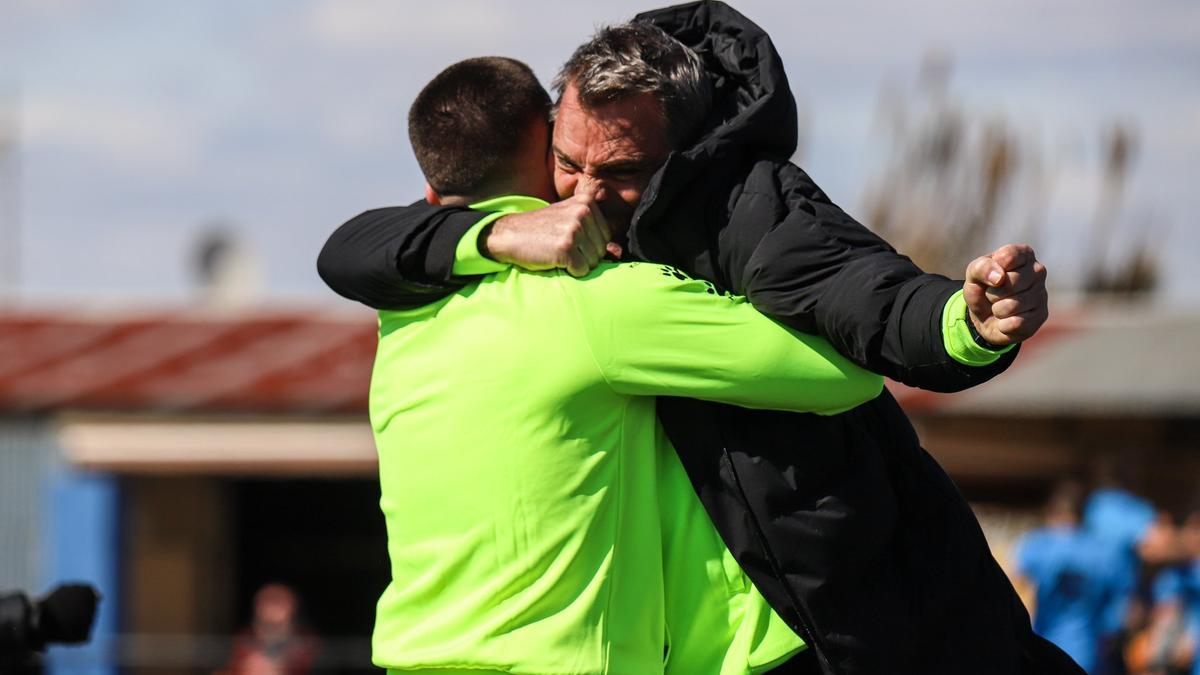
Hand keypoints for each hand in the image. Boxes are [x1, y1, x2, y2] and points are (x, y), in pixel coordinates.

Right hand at [482, 195, 611, 276]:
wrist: (509, 234)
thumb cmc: (541, 230)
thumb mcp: (568, 218)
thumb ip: (593, 230)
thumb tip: (618, 253)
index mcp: (586, 201)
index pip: (606, 236)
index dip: (589, 245)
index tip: (568, 239)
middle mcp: (583, 212)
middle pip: (602, 250)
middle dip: (585, 256)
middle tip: (562, 248)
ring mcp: (574, 229)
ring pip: (594, 262)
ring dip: (577, 264)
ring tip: (558, 253)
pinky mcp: (566, 248)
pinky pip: (582, 271)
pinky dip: (570, 272)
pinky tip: (555, 260)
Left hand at [963, 244, 1047, 346]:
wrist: (985, 317)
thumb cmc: (982, 289)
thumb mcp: (973, 274)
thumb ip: (981, 268)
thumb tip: (999, 277)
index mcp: (1023, 254)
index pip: (1007, 257)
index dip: (990, 270)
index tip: (989, 276)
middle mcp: (1038, 271)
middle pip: (1009, 283)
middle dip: (992, 293)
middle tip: (993, 295)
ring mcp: (1042, 294)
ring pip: (1011, 306)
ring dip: (997, 310)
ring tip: (1000, 307)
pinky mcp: (1041, 316)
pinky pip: (1016, 323)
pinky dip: (1003, 325)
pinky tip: (1007, 320)